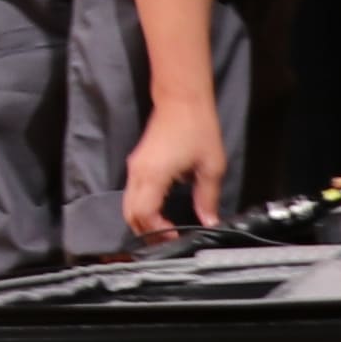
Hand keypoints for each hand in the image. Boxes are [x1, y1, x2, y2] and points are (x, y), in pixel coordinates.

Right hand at [118, 93, 232, 242]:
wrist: (181, 100)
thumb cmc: (197, 129)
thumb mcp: (211, 167)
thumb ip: (208, 198)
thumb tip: (209, 221)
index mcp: (153, 175)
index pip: (144, 214)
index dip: (157, 232)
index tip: (175, 237)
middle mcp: (138, 173)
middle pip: (130, 213)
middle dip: (146, 232)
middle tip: (168, 241)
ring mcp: (135, 168)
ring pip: (128, 205)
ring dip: (143, 221)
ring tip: (165, 230)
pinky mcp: (138, 164)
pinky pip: (133, 194)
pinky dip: (142, 209)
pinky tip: (160, 213)